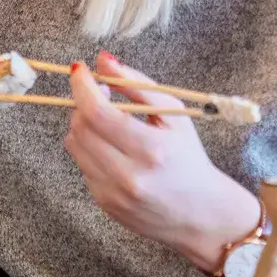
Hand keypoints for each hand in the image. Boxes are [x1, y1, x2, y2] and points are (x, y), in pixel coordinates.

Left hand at [64, 52, 260, 272]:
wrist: (201, 215)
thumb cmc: (189, 158)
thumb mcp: (174, 116)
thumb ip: (137, 84)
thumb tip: (103, 60)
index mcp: (150, 149)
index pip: (96, 111)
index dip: (82, 86)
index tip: (80, 71)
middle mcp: (128, 175)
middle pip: (80, 126)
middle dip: (83, 103)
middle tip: (101, 95)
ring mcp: (113, 193)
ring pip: (74, 144)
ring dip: (84, 126)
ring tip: (108, 123)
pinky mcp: (104, 203)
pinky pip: (82, 165)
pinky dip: (91, 150)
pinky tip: (114, 151)